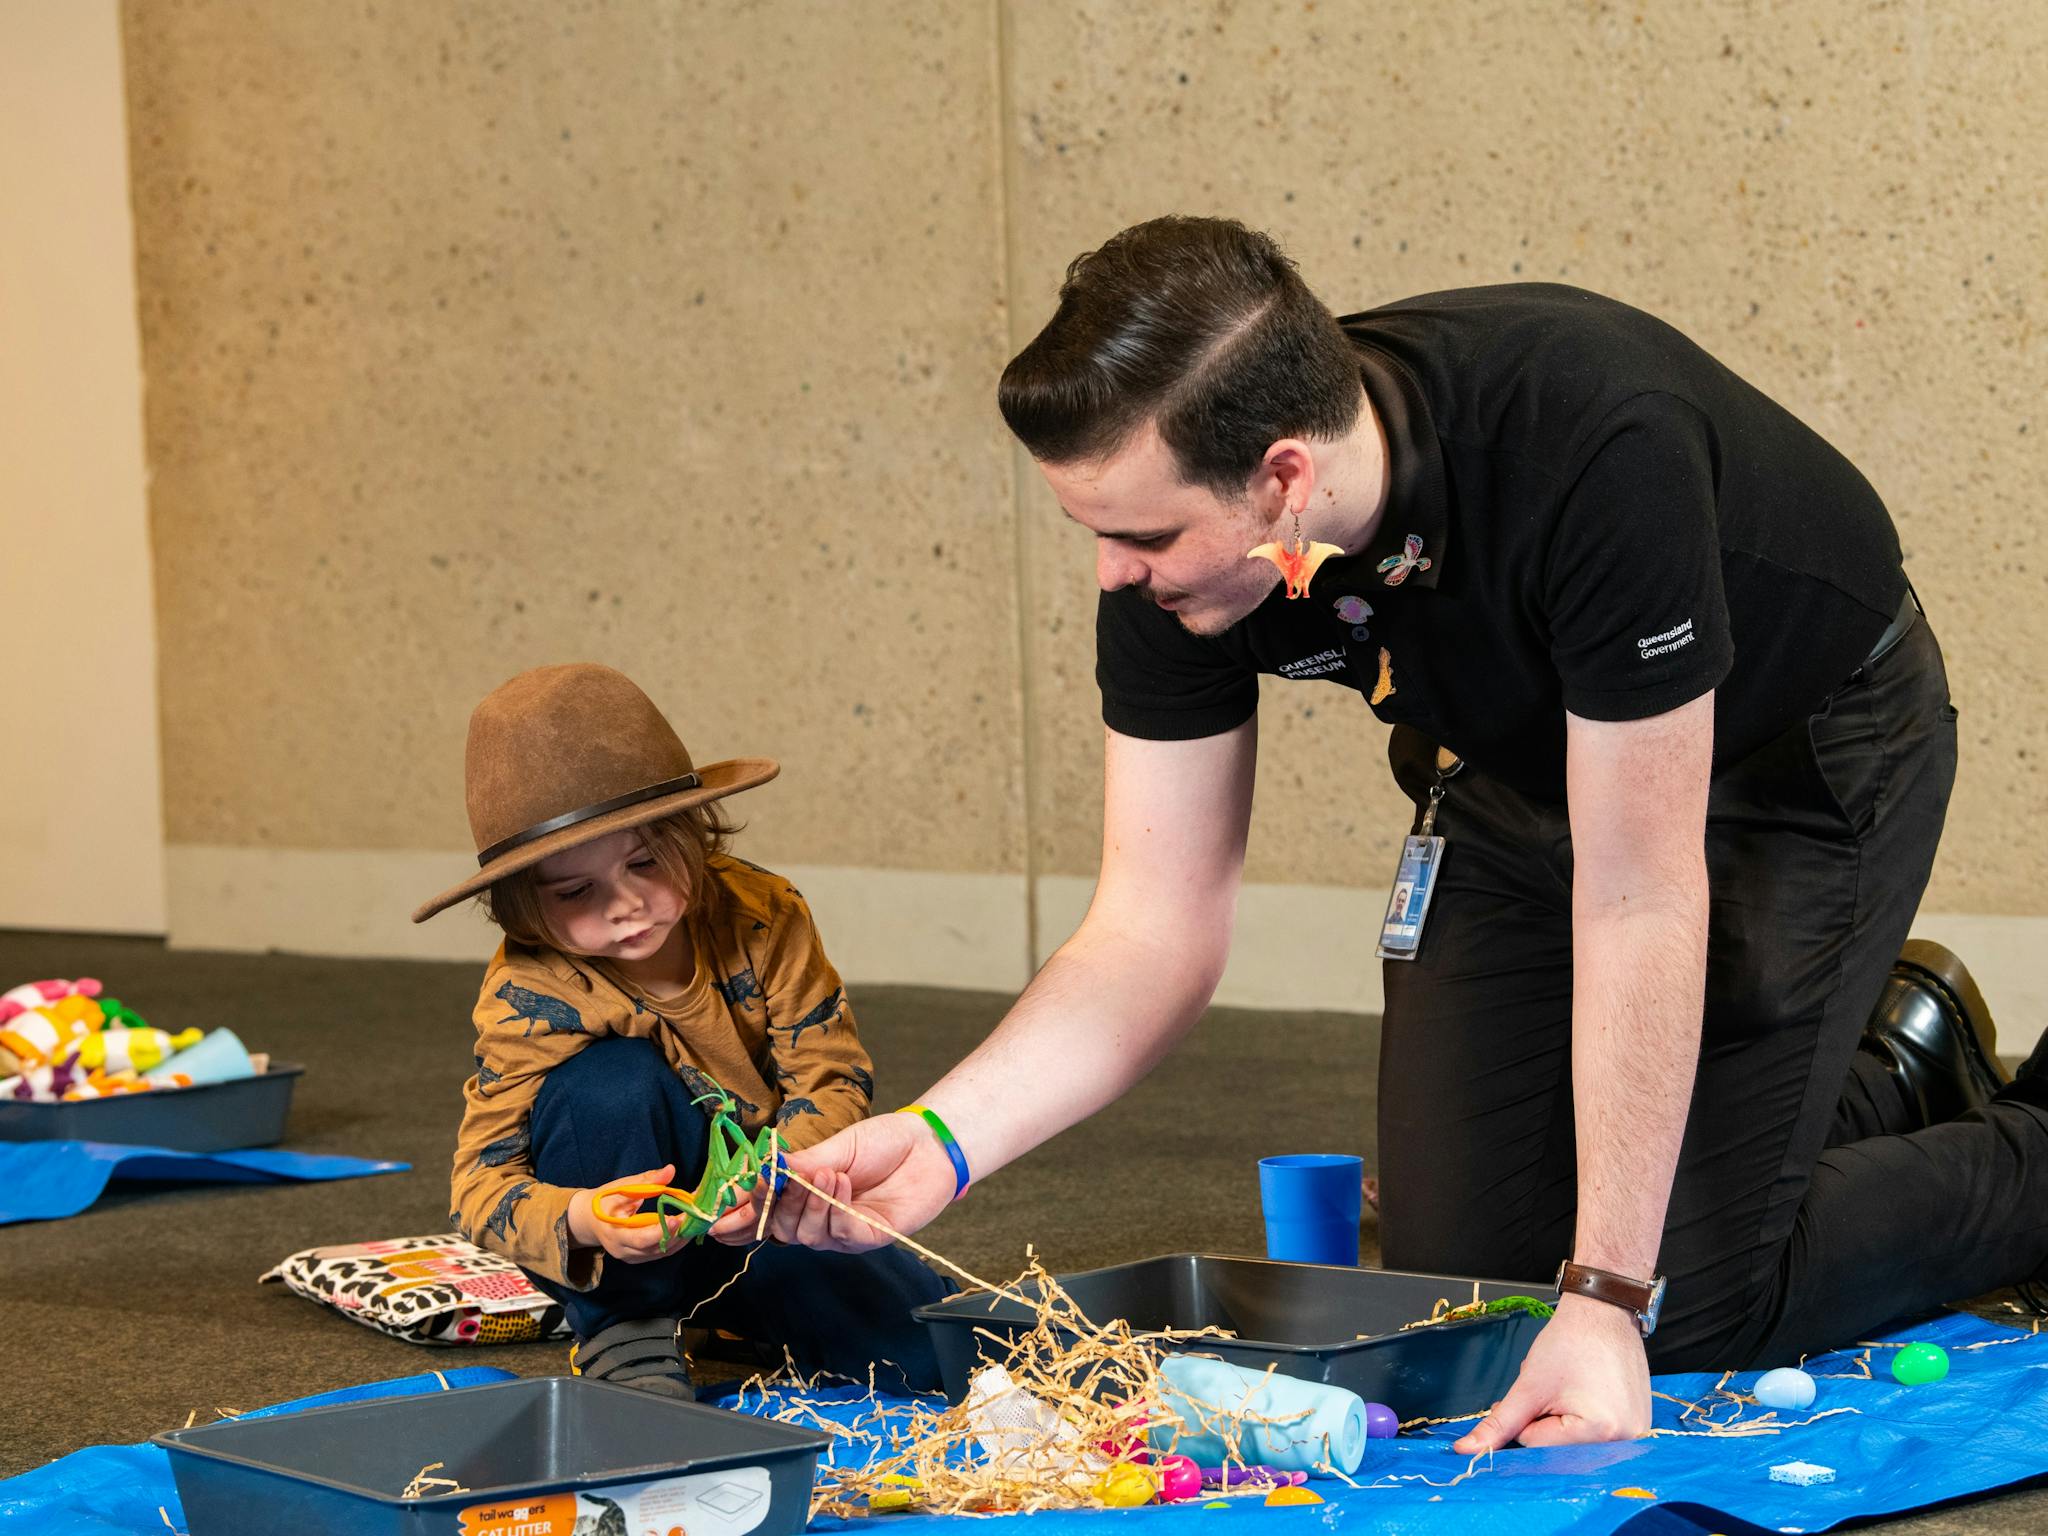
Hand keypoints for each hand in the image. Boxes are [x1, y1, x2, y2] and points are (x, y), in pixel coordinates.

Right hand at [565, 1164, 686, 1265]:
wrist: (589, 1220)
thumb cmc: (604, 1202)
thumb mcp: (622, 1188)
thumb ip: (647, 1180)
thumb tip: (670, 1170)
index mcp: (614, 1234)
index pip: (640, 1238)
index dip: (661, 1230)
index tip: (678, 1218)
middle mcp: (623, 1251)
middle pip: (655, 1248)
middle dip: (677, 1233)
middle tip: (695, 1216)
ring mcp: (631, 1257)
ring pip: (661, 1252)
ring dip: (680, 1237)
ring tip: (695, 1220)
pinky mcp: (638, 1257)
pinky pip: (660, 1252)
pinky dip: (675, 1241)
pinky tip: (687, 1228)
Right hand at [708, 1113, 956, 1252]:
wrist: (926, 1144)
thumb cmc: (880, 1144)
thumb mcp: (832, 1149)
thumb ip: (797, 1167)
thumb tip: (759, 1173)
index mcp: (803, 1196)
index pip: (764, 1214)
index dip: (738, 1219)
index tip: (715, 1220)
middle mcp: (818, 1219)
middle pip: (780, 1229)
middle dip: (776, 1204)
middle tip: (782, 1178)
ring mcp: (842, 1231)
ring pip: (807, 1236)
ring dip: (810, 1204)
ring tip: (828, 1172)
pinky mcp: (869, 1238)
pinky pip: (841, 1235)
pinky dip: (837, 1209)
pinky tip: (843, 1184)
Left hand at [1452, 1295, 1650, 1451]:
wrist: (1604, 1312)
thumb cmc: (1570, 1341)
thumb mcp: (1529, 1385)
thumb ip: (1499, 1423)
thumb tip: (1468, 1450)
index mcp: (1600, 1432)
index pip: (1539, 1445)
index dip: (1525, 1419)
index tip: (1531, 1395)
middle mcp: (1626, 1440)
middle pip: (1560, 1448)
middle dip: (1545, 1421)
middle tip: (1550, 1391)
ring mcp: (1637, 1434)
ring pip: (1576, 1442)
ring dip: (1562, 1420)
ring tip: (1570, 1388)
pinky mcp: (1639, 1425)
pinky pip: (1597, 1435)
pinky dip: (1582, 1417)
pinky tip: (1586, 1391)